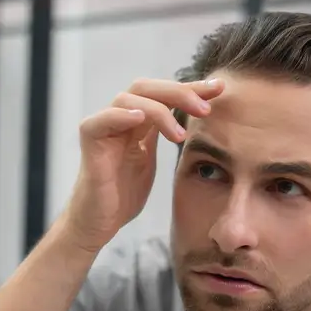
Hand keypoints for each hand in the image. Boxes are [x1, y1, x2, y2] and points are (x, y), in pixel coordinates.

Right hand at [62, 78, 225, 251]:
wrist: (99, 222)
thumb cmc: (123, 195)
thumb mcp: (152, 160)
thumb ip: (165, 135)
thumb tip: (197, 117)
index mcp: (136, 121)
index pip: (164, 94)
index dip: (192, 89)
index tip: (219, 89)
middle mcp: (119, 117)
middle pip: (149, 88)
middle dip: (180, 93)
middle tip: (205, 108)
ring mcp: (104, 126)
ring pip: (130, 98)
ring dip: (159, 110)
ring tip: (180, 135)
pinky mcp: (90, 140)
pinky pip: (104, 119)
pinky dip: (123, 115)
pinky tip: (141, 119)